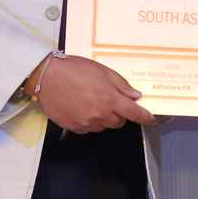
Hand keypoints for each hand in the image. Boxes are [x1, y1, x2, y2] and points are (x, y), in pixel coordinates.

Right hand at [35, 53, 155, 133]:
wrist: (46, 77)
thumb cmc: (74, 69)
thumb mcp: (102, 71)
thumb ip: (121, 85)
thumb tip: (136, 96)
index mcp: (110, 100)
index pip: (134, 114)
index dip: (145, 117)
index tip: (151, 119)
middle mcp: (100, 115)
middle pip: (119, 122)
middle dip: (119, 113)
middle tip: (109, 99)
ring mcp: (86, 123)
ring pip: (103, 126)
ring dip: (103, 118)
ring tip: (91, 101)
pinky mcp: (74, 127)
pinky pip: (89, 128)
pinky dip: (89, 121)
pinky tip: (81, 108)